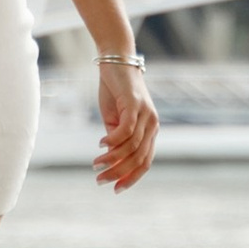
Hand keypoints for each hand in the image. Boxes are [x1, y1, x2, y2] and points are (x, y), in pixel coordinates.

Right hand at [94, 54, 156, 191]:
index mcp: (149, 130)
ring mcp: (146, 114)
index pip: (145, 162)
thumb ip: (115, 138)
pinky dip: (113, 140)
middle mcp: (152, 124)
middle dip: (119, 173)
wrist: (115, 59)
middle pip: (139, 158)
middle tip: (99, 180)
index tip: (114, 189)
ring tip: (96, 164)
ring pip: (132, 147)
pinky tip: (100, 144)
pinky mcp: (136, 104)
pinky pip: (127, 130)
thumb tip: (112, 159)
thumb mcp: (113, 119)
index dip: (131, 178)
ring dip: (112, 159)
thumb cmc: (114, 89)